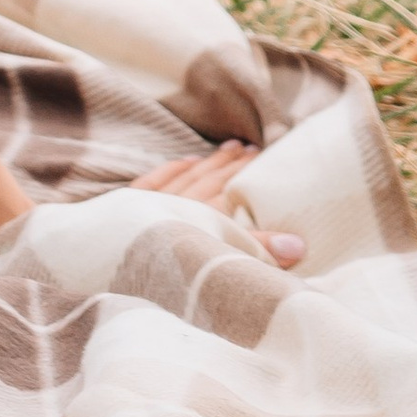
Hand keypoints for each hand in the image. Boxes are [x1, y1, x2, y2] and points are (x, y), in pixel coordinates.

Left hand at [137, 139, 304, 266]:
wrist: (117, 258)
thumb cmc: (173, 268)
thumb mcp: (221, 260)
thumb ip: (257, 250)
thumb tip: (298, 245)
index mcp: (204, 216)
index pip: (231, 190)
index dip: (248, 172)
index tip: (265, 157)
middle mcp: (180, 202)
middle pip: (211, 179)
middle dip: (232, 164)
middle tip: (252, 149)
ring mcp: (154, 202)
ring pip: (188, 176)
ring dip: (209, 162)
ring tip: (229, 148)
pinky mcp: (131, 204)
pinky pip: (156, 180)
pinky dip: (173, 169)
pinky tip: (185, 160)